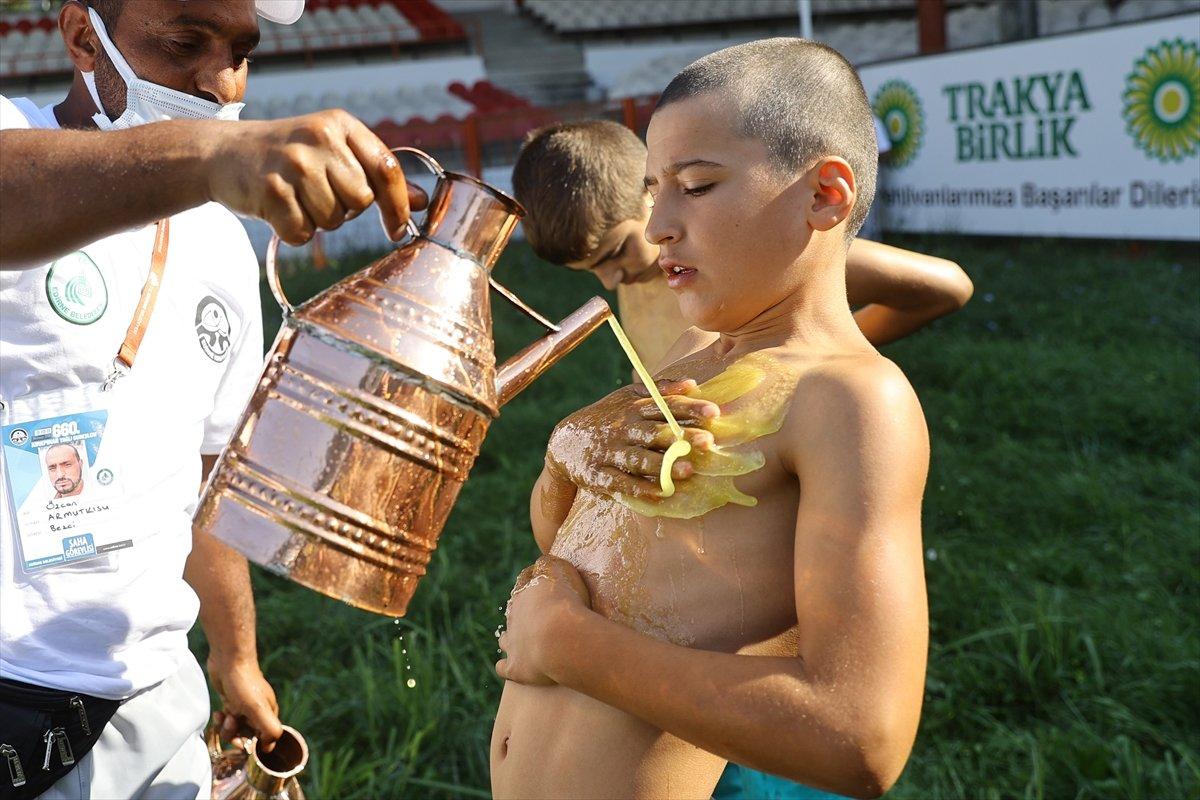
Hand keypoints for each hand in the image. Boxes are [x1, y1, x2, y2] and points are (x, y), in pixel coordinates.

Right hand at [205, 110, 428, 244]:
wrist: (222, 153)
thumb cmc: (287, 156)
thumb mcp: (333, 153)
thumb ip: (375, 174)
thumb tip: (420, 201)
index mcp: (339, 124)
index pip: (386, 168)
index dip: (398, 204)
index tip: (398, 229)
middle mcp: (317, 138)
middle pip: (361, 200)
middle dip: (345, 208)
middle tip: (317, 194)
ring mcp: (293, 163)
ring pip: (334, 220)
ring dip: (318, 220)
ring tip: (296, 198)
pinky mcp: (270, 190)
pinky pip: (303, 233)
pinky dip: (293, 231)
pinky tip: (278, 209)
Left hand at [207, 656, 282, 752]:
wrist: (229, 660)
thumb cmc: (244, 684)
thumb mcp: (257, 708)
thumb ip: (269, 727)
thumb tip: (270, 747)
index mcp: (269, 713)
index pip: (265, 739)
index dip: (253, 745)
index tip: (242, 741)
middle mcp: (259, 712)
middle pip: (248, 736)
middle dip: (236, 734)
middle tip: (231, 723)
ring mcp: (245, 708)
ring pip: (235, 729)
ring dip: (227, 727)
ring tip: (223, 715)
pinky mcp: (232, 702)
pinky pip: (227, 720)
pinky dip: (221, 720)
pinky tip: (218, 712)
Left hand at [497, 556, 590, 685]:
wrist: (560, 637)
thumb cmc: (566, 602)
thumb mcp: (561, 571)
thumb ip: (549, 564)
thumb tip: (542, 562)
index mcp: (525, 593)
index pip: (525, 581)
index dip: (532, 581)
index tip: (540, 582)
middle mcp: (514, 617)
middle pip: (514, 610)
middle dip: (522, 612)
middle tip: (538, 615)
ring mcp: (513, 644)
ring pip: (505, 639)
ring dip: (510, 640)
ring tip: (522, 643)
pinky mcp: (515, 668)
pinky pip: (504, 668)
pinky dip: (506, 667)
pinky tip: (510, 668)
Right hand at [546, 378, 719, 498]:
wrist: (563, 442)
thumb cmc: (607, 417)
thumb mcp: (627, 397)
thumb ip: (658, 390)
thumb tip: (691, 383)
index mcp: (632, 409)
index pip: (664, 406)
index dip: (689, 408)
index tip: (714, 412)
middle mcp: (622, 429)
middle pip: (655, 432)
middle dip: (681, 436)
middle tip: (708, 441)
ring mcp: (609, 452)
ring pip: (639, 458)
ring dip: (664, 465)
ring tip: (689, 470)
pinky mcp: (598, 474)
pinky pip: (620, 482)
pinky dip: (639, 489)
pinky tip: (660, 494)